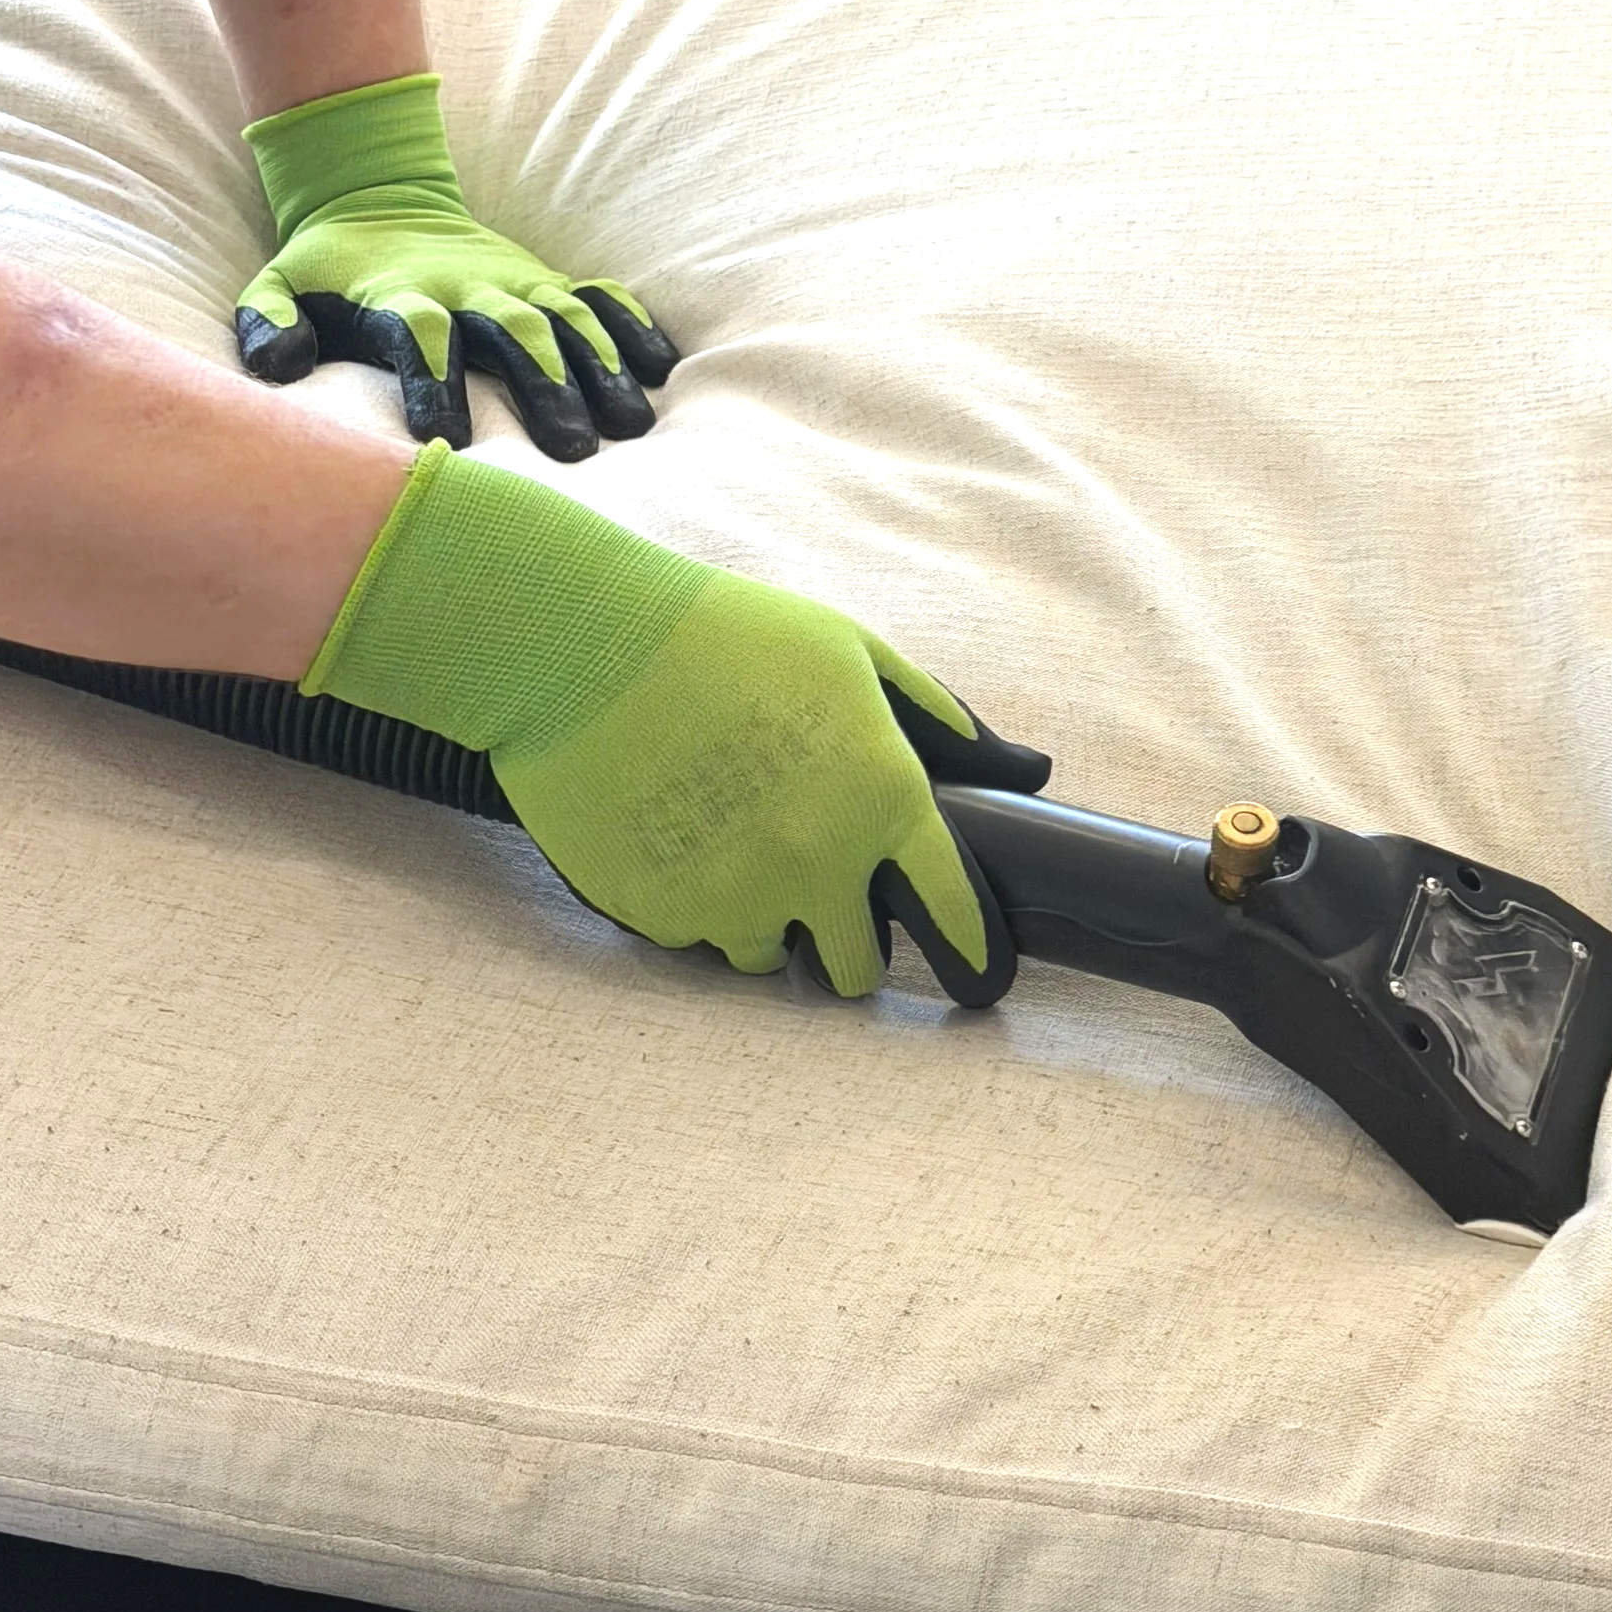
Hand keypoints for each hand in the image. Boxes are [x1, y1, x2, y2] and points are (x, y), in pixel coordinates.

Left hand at [235, 73, 678, 460]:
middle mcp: (467, 286)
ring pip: (566, 318)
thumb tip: (282, 368)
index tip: (448, 442)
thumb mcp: (276, 285)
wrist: (377, 192)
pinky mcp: (545, 279)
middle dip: (545, 386)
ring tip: (632, 423)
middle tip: (573, 450)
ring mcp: (515, 280)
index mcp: (400, 294)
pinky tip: (663, 368)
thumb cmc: (326, 268)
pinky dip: (631, 325)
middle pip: (513, 330)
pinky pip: (598, 296)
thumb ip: (268, 323)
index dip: (433, 384)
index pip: (421, 337)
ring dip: (601, 366)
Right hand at [304, 445, 1051, 1001]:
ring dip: (764, 922)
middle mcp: (817, 866)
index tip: (977, 977)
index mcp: (881, 800)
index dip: (970, 950)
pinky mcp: (662, 917)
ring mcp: (735, 900)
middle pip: (856, 968)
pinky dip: (695, 908)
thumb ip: (945, 721)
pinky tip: (677, 843)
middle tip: (820, 894)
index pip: (952, 914)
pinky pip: (696, 940)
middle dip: (847, 940)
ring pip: (769, 958)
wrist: (579, 645)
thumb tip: (1032, 772)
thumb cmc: (726, 634)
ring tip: (732, 850)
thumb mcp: (852, 652)